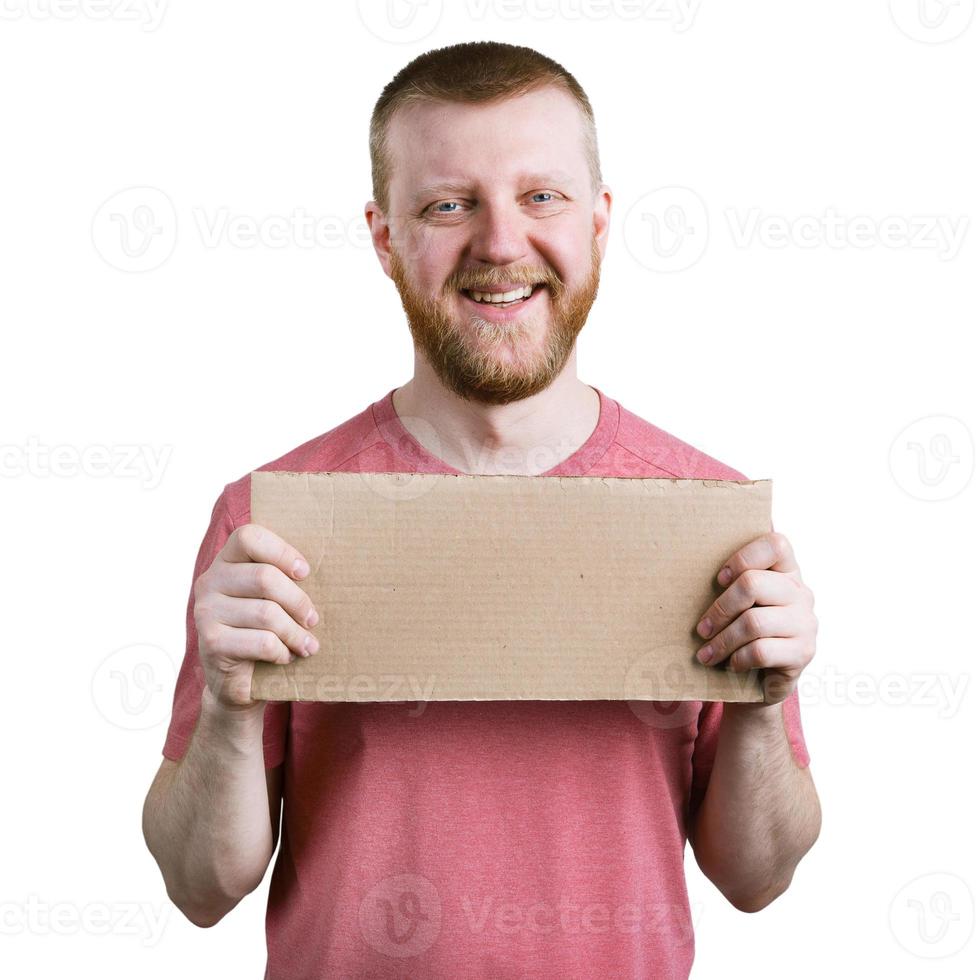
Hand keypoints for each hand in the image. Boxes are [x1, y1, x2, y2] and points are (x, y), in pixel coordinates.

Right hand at [193, 523, 319, 708]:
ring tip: (308, 644)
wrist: (233, 680)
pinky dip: (283, 651)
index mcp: (225, 561)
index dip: (282, 551)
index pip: (249, 536)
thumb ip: (282, 579)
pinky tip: (287, 656)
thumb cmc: (260, 630)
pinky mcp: (211, 643)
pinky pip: (262, 642)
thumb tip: (329, 569)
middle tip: (313, 619)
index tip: (304, 572)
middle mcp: (209, 582)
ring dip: (296, 632)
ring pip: (267, 613)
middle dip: (298, 601)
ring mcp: (206, 613)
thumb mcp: (268, 599)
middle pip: (265, 578)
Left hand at [693, 531, 816, 704]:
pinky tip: (730, 664)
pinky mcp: (803, 652)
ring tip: (706, 654)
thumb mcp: (742, 605)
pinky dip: (738, 658)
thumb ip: (732, 586)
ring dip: (722, 640)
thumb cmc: (745, 634)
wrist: (767, 681)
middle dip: (720, 608)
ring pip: (754, 622)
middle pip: (753, 583)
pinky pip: (761, 650)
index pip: (775, 544)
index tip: (719, 579)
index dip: (743, 557)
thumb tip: (684, 572)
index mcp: (787, 572)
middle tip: (702, 629)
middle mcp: (801, 593)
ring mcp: (805, 623)